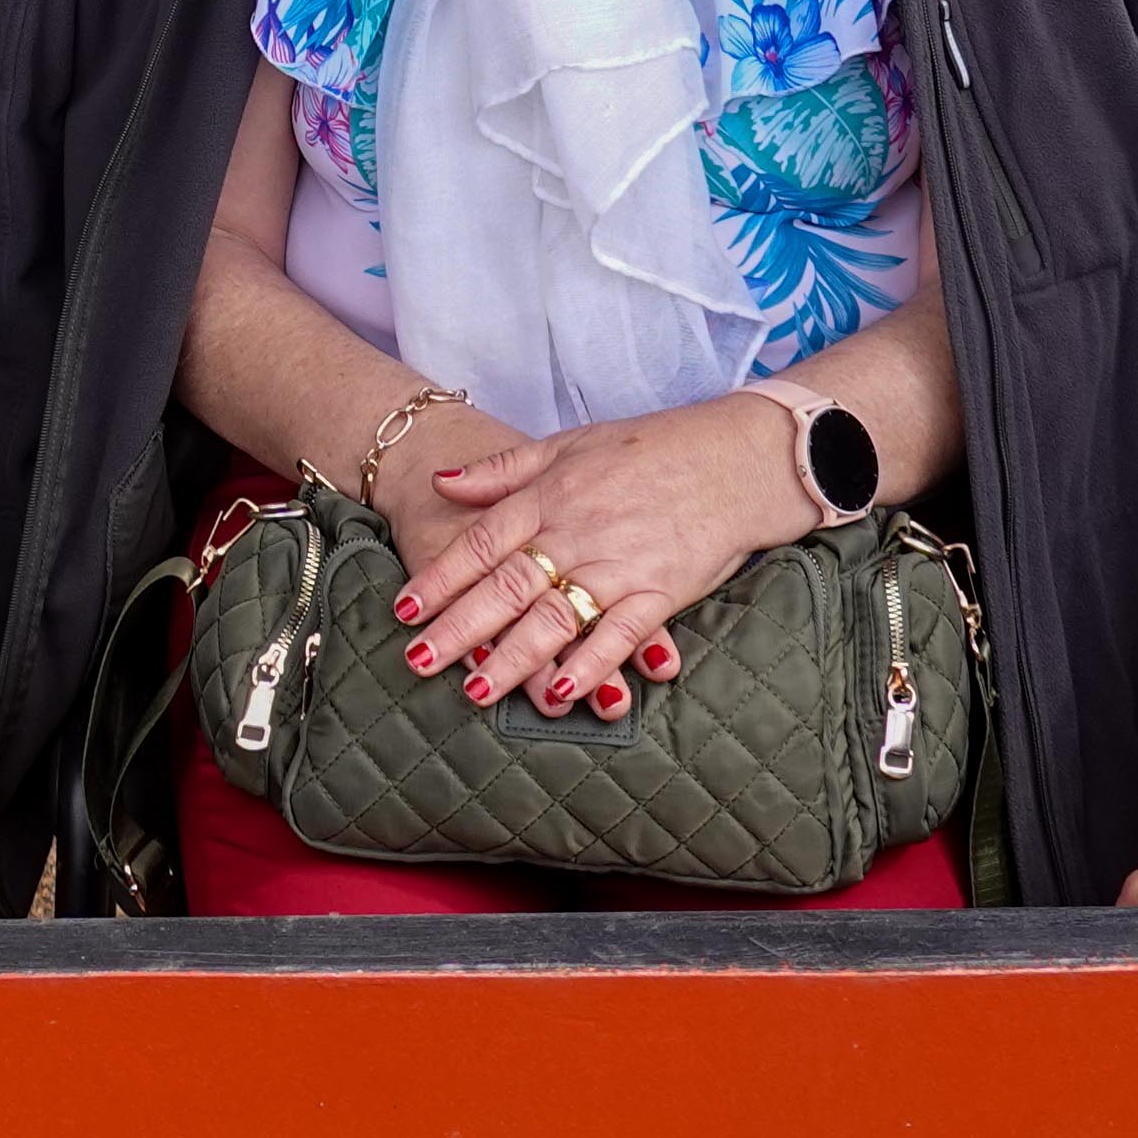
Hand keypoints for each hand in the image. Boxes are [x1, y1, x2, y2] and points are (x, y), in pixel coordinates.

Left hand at [394, 391, 817, 719]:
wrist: (734, 456)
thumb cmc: (649, 449)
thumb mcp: (567, 445)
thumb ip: (504, 470)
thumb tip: (442, 482)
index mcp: (549, 496)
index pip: (481, 542)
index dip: (440, 578)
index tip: (403, 610)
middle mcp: (576, 533)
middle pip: (507, 586)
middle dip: (460, 628)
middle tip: (418, 661)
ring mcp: (619, 564)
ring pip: (555, 616)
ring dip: (512, 658)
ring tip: (475, 691)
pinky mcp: (660, 591)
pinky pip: (618, 633)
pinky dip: (590, 664)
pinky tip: (560, 692)